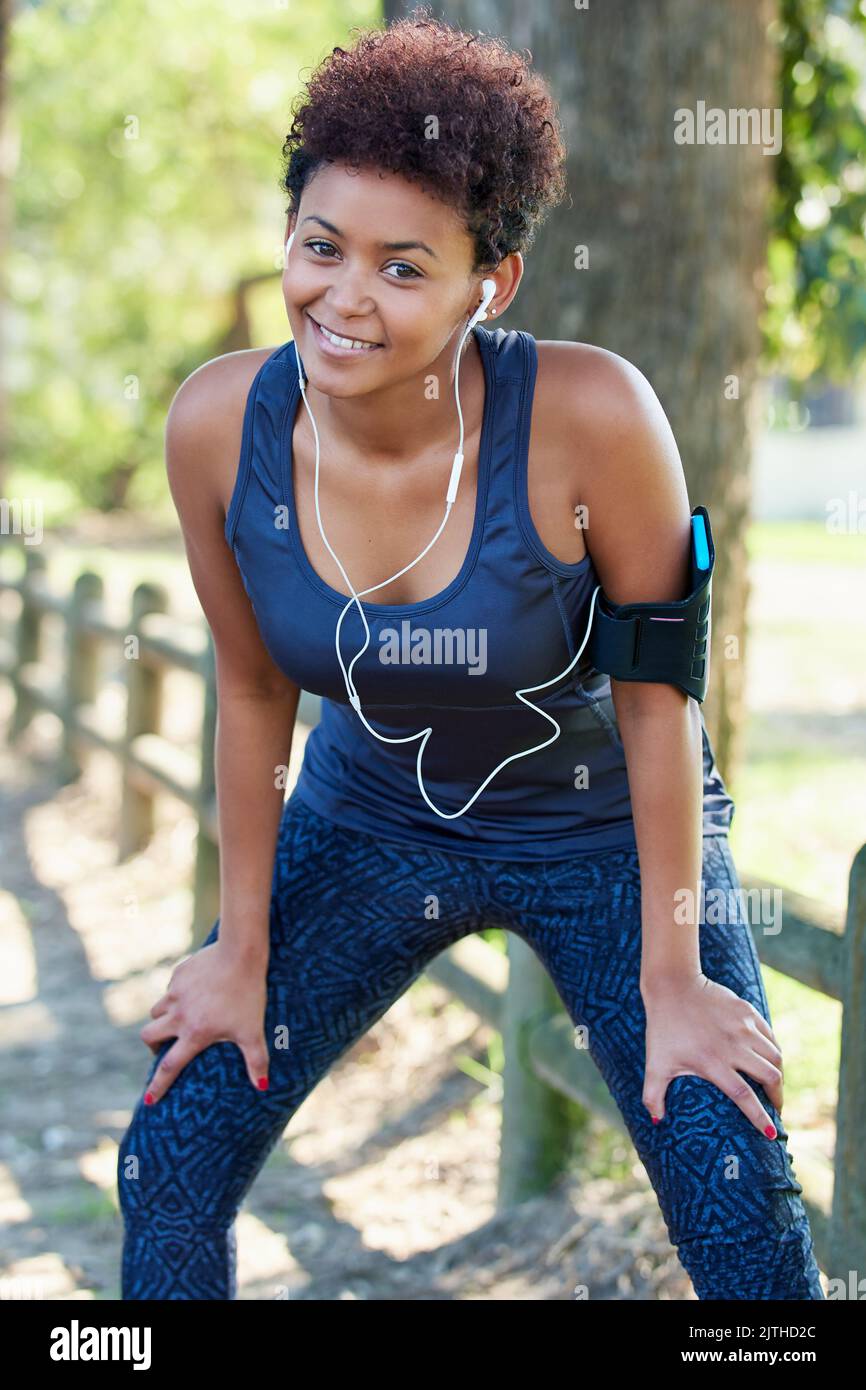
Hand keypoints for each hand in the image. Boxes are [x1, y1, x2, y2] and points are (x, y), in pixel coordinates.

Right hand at [139, 937, 269, 1102]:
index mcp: (195, 1033)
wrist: (240, 953)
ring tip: (178, 1019)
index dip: (157, 1086)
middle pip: (149, 1036)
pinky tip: (193, 992)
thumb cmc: (248, 995)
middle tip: (164, 1047)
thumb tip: (263, 1087)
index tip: (147, 1100)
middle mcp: (179, 1015)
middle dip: (153, 1045)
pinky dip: (175, 995)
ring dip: (162, 1018)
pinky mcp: (178, 974)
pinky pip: (170, 989)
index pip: (170, 1066)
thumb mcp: (253, 1031)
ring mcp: (176, 993)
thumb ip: (256, 1060)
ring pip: (156, 1010)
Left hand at [641, 972, 783, 1136]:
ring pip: (774, 1057)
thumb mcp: (655, 1063)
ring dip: (778, 1076)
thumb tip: (657, 1121)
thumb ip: (653, 1094)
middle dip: (777, 1098)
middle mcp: (733, 1045)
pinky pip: (770, 1037)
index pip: (745, 1097)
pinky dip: (774, 1052)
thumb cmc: (662, 1028)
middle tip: (776, 1109)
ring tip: (775, 1087)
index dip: (760, 1118)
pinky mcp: (747, 1012)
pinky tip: (770, 1061)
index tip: (771, 1134)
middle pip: (770, 1077)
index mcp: (713, 1062)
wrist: (672, 985)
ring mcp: (743, 1027)